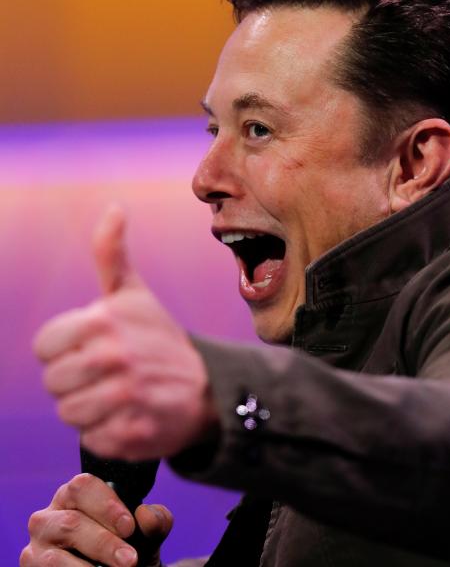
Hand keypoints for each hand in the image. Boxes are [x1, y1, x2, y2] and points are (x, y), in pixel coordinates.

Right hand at [20, 473, 172, 566]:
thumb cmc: (128, 546)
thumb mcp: (147, 533)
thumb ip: (156, 520)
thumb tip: (145, 515)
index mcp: (75, 494)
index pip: (83, 486)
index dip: (106, 505)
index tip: (129, 527)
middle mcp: (49, 517)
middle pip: (70, 523)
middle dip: (104, 543)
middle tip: (131, 559)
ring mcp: (36, 547)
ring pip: (54, 557)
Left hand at [33, 205, 218, 460]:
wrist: (208, 386)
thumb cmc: (161, 338)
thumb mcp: (135, 293)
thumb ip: (111, 252)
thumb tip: (114, 207)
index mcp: (103, 321)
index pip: (44, 347)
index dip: (66, 349)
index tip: (95, 347)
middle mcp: (112, 358)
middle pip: (54, 383)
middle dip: (78, 380)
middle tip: (112, 373)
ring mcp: (124, 399)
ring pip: (69, 413)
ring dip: (92, 408)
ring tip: (122, 395)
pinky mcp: (132, 435)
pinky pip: (92, 440)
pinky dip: (109, 432)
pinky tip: (132, 415)